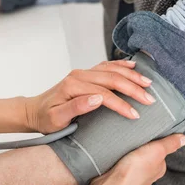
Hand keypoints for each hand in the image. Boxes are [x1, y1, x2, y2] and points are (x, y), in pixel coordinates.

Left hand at [24, 60, 155, 133]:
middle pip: (112, 78)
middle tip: (150, 99)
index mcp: (73, 86)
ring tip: (148, 83)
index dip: (122, 104)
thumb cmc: (45, 119)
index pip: (104, 94)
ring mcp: (82, 72)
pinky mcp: (85, 74)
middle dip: (133, 88)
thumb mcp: (57, 119)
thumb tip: (97, 99)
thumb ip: (76, 108)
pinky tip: (133, 66)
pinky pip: (106, 66)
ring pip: (112, 70)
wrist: (34, 111)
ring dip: (131, 75)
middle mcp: (79, 75)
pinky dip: (121, 65)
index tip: (136, 115)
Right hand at [93, 134, 184, 184]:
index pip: (161, 154)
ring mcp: (134, 179)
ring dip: (130, 158)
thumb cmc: (136, 169)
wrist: (115, 183)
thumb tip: (184, 138)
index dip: (155, 144)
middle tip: (135, 141)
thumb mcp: (157, 150)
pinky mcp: (121, 179)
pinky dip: (120, 164)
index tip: (148, 137)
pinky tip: (116, 159)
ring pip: (134, 165)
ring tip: (124, 149)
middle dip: (142, 152)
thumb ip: (170, 144)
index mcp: (159, 169)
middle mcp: (148, 176)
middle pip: (147, 159)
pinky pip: (122, 169)